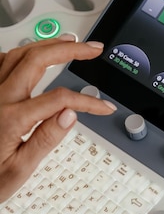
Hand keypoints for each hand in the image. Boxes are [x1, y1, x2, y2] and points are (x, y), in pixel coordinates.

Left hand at [0, 38, 115, 201]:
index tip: (103, 107)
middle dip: (70, 50)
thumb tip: (70, 115)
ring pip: (19, 54)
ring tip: (70, 43)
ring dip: (47, 45)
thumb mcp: (20, 169)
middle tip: (93, 50)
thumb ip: (45, 139)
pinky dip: (22, 53)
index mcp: (11, 119)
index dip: (87, 101)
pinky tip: (34, 53)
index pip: (60, 99)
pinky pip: (1, 62)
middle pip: (38, 60)